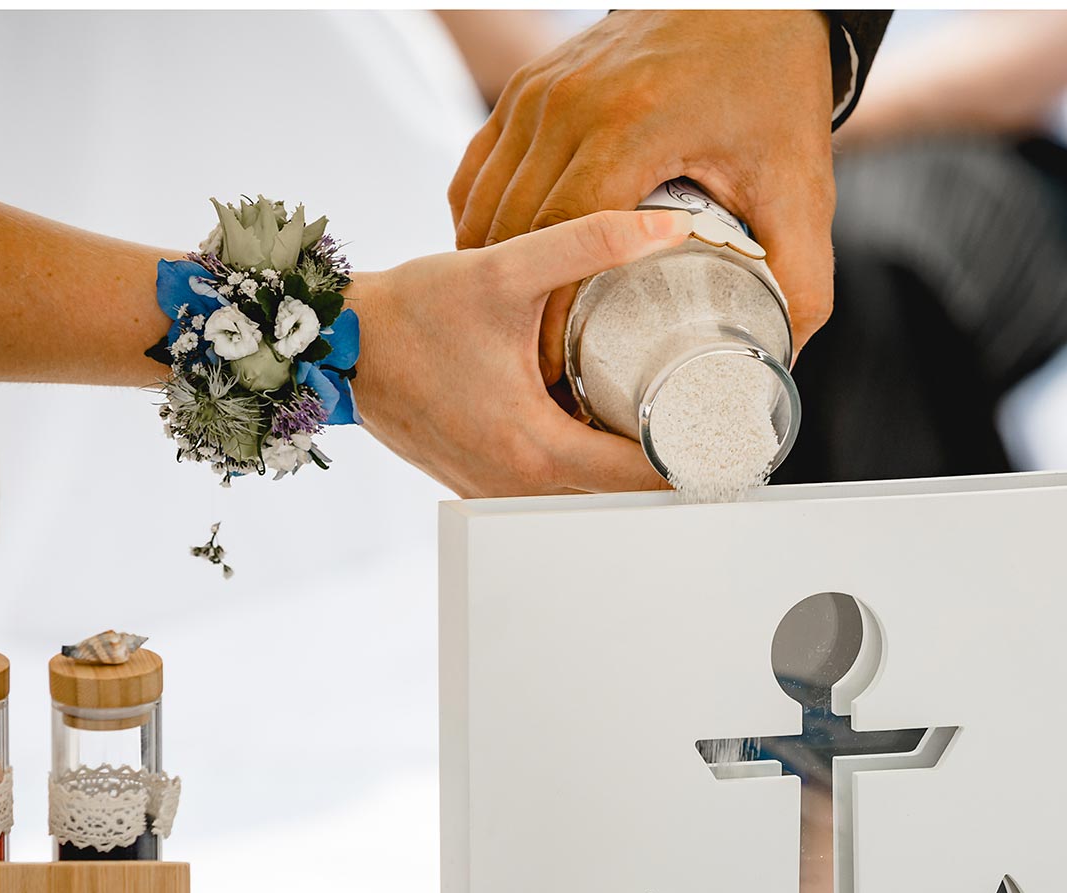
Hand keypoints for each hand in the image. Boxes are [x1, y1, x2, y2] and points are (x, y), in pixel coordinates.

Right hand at [349, 208, 691, 497]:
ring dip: (629, 458)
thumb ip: (588, 243)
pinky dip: (588, 458)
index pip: (646, 472)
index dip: (696, 449)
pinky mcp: (484, 481)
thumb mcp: (502, 269)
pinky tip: (612, 419)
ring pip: (591, 490)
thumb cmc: (409, 312)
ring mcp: (500, 492)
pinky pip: (556, 483)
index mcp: (536, 450)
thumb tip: (667, 226)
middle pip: (626, 489)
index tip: (733, 425)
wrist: (333, 341)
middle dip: (671, 451)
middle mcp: (521, 486)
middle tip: (717, 413)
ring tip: (675, 412)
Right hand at [448, 10, 837, 382]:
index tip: (560, 371)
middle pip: (517, 224)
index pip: (568, 237)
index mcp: (635, 125)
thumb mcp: (801, 189)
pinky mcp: (531, 83)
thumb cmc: (774, 91)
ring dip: (491, 267)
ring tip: (510, 335)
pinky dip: (481, 218)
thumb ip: (803, 280)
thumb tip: (781, 359)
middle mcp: (574, 100)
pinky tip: (498, 267)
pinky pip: (482, 162)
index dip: (555, 313)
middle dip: (517, 308)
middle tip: (533, 372)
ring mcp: (544, 87)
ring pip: (488, 195)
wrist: (753, 8)